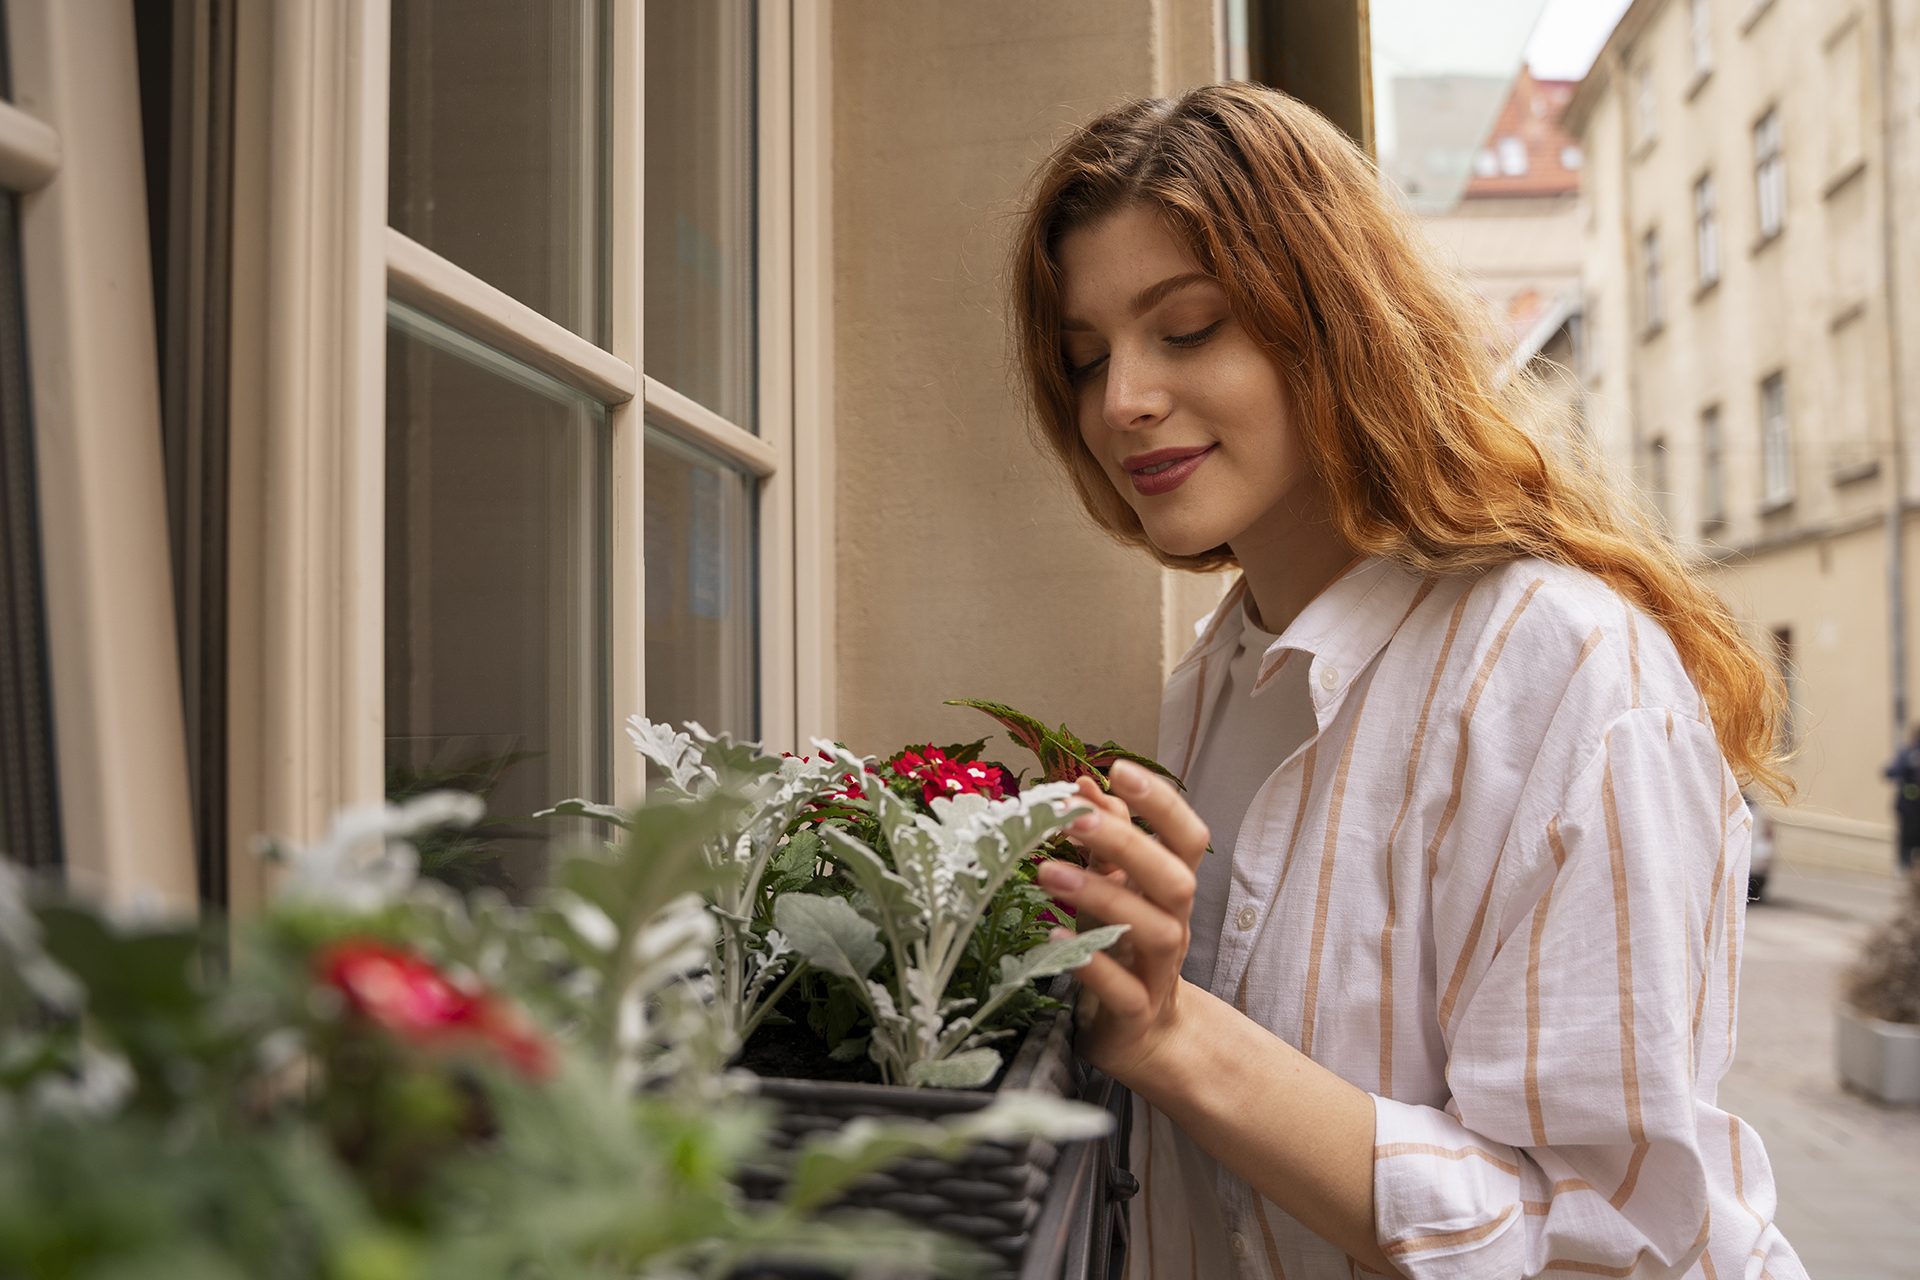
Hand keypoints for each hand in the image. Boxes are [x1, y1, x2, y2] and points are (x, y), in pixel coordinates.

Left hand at [1036, 760, 1209, 1081]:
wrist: (1140, 1036)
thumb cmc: (1121, 949)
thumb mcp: (1113, 890)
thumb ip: (1104, 841)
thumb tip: (1086, 784)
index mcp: (1171, 889)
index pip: (1189, 838)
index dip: (1162, 802)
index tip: (1118, 770)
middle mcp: (1175, 924)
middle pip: (1174, 878)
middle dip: (1126, 842)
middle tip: (1069, 817)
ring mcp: (1159, 971)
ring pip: (1153, 929)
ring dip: (1102, 895)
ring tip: (1046, 874)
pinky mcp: (1135, 1014)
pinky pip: (1123, 989)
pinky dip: (1090, 963)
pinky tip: (1051, 938)